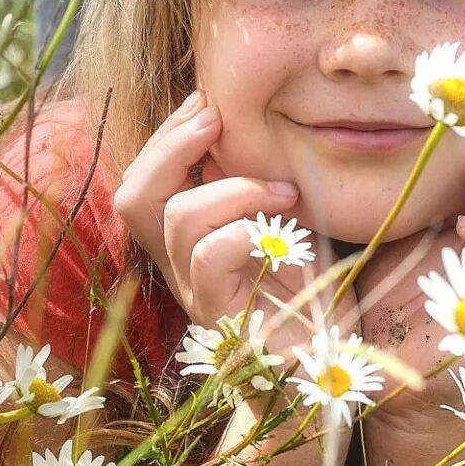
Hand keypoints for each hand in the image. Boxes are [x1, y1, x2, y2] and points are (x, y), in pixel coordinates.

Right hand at [113, 89, 357, 363]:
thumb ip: (259, 181)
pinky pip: (209, 257)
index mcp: (187, 240)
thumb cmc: (313, 290)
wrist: (331, 364)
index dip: (166, 136)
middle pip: (133, 197)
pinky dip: (242, 230)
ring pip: (177, 219)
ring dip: (232, 188)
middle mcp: (180, 266)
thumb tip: (255, 121)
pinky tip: (279, 233)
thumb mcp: (286, 220)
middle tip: (213, 116)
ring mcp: (197, 294)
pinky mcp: (222, 317)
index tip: (208, 101)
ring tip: (283, 189)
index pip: (144, 179)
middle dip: (169, 145)